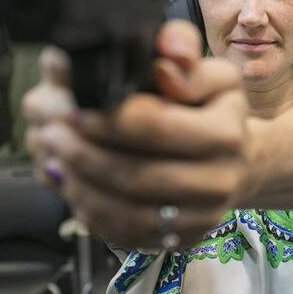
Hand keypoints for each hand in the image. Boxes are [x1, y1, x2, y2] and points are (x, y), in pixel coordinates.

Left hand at [24, 20, 249, 249]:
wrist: (242, 163)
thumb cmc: (217, 110)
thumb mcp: (212, 72)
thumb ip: (183, 53)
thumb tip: (161, 66)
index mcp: (226, 134)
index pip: (152, 126)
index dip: (104, 119)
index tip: (71, 108)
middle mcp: (219, 182)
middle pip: (135, 175)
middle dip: (84, 155)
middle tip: (50, 134)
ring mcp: (201, 218)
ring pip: (127, 212)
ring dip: (82, 187)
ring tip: (56, 160)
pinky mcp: (182, 240)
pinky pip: (127, 234)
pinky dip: (92, 212)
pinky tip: (75, 187)